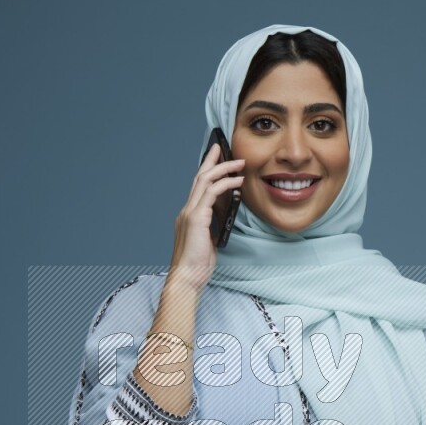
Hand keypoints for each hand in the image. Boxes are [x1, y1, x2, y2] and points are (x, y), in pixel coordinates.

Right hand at [169, 142, 245, 293]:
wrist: (187, 277)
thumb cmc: (198, 265)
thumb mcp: (210, 241)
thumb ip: (214, 226)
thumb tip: (226, 215)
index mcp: (189, 215)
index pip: (197, 187)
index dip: (206, 170)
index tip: (216, 158)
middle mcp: (187, 210)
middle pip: (198, 177)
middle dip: (211, 160)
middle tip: (223, 147)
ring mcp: (190, 213)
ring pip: (205, 180)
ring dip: (223, 169)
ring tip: (239, 164)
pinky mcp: (196, 218)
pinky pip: (211, 193)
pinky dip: (225, 184)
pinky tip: (237, 182)